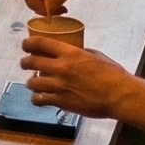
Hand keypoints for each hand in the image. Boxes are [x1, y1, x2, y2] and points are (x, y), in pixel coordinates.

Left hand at [21, 35, 139, 119]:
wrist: (120, 96)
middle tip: (25, 63)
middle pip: (31, 62)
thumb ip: (81, 53)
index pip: (40, 43)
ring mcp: (59, 86)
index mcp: (70, 53)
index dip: (28, 43)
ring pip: (31, 83)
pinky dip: (36, 99)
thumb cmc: (113, 75)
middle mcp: (61, 68)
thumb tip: (74, 52)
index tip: (25, 45)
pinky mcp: (61, 101)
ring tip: (33, 83)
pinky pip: (39, 99)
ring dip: (31, 82)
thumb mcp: (96, 56)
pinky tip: (39, 98)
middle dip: (25, 62)